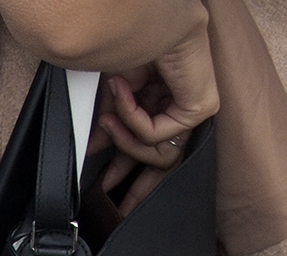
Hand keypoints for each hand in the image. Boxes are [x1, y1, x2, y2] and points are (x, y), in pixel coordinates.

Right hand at [93, 24, 219, 214]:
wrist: (142, 21)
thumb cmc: (129, 43)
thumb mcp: (113, 95)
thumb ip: (109, 123)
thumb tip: (94, 149)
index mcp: (168, 96)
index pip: (156, 143)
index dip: (133, 168)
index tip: (110, 186)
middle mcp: (185, 101)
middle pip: (166, 159)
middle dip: (138, 183)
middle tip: (113, 194)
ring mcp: (196, 104)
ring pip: (160, 152)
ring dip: (125, 139)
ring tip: (105, 123)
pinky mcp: (201, 105)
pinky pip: (160, 134)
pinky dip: (135, 121)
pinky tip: (123, 100)